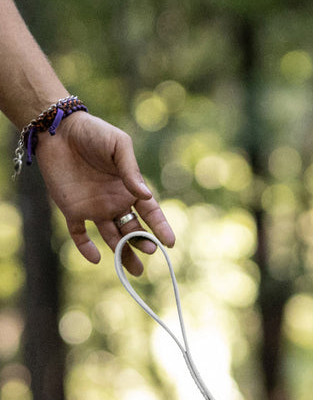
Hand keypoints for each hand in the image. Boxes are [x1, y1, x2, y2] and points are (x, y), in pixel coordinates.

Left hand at [33, 111, 174, 275]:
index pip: (151, 213)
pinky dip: (86, 247)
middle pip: (133, 230)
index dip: (161, 228)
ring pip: (112, 237)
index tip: (169, 243)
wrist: (57, 129)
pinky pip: (79, 233)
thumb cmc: (93, 132)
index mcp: (130, 189)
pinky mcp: (71, 209)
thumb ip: (131, 170)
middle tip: (149, 252)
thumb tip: (146, 196)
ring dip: (123, 253)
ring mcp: (94, 207)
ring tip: (133, 270)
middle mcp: (115, 202)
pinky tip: (96, 258)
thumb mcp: (118, 145)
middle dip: (142, 243)